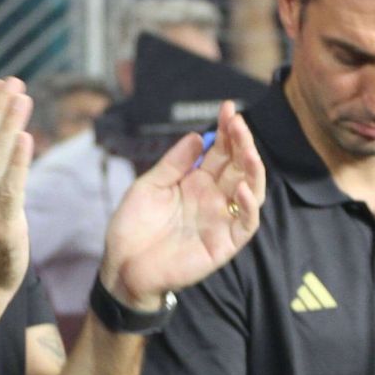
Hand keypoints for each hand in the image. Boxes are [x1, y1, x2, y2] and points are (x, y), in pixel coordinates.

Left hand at [98, 101, 263, 307]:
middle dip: (241, 142)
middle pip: (237, 166)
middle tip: (238, 122)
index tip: (229, 108)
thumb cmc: (134, 226)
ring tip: (247, 150)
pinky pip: (245, 224)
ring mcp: (221, 220)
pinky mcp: (224, 244)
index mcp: (196, 182)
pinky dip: (249, 207)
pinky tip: (244, 188)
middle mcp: (213, 198)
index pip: (220, 151)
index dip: (227, 130)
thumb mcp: (150, 185)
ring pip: (250, 191)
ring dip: (252, 169)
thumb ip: (174, 163)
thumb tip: (198, 136)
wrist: (122, 266)